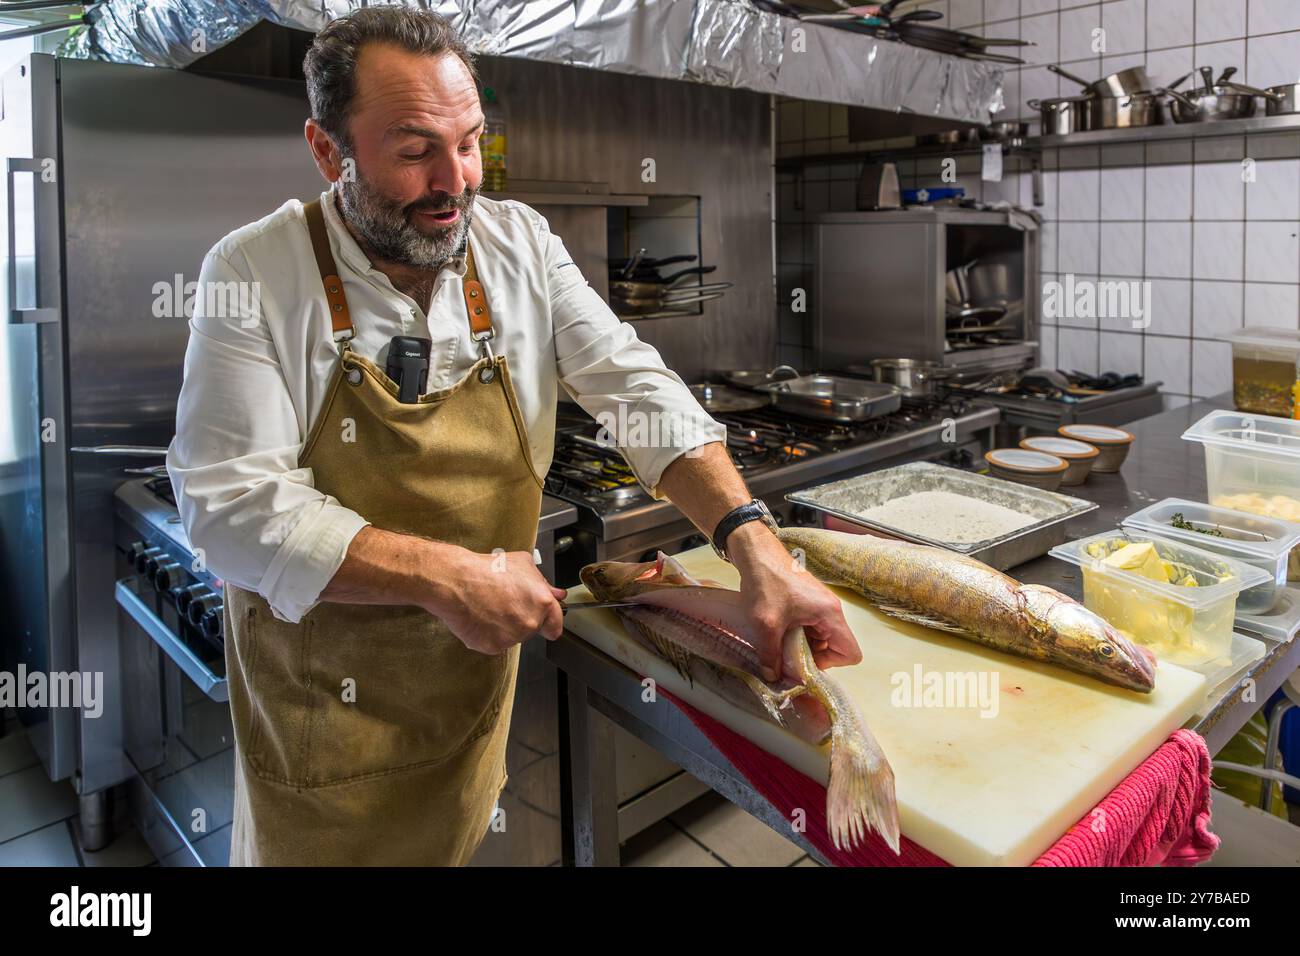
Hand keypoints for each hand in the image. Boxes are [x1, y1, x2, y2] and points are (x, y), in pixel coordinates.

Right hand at [423, 547, 566, 654]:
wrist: (456, 582)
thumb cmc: (487, 570)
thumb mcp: (522, 564)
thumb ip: (543, 583)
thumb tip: (557, 594)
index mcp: (542, 603)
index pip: (555, 625)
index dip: (549, 622)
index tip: (544, 622)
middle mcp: (530, 623)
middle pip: (532, 630)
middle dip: (522, 619)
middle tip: (505, 603)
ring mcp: (511, 637)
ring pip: (513, 636)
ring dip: (505, 627)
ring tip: (489, 607)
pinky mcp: (492, 646)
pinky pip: (495, 643)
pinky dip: (489, 634)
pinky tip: (480, 617)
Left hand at [727, 522, 862, 679]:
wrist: (756, 552)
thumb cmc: (766, 581)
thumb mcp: (765, 623)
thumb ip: (771, 654)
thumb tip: (772, 677)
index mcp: (830, 613)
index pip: (851, 653)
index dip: (829, 664)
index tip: (803, 661)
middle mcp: (831, 609)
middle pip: (835, 648)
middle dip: (812, 657)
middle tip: (785, 655)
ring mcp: (820, 605)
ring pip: (821, 639)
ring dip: (802, 646)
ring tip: (778, 641)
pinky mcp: (808, 602)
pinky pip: (811, 628)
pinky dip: (796, 634)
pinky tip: (776, 630)